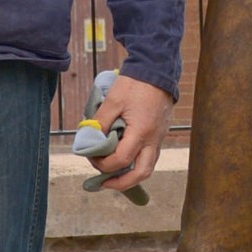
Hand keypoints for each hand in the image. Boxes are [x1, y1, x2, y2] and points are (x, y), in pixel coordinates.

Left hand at [91, 73, 172, 192]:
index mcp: (141, 132)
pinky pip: (150, 155)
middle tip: (104, 183)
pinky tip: (124, 157)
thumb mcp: (113, 101)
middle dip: (121, 183)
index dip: (103, 164)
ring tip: (112, 174)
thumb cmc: (135, 83)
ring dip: (130, 174)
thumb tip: (90, 140)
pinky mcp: (160, 132)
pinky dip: (136, 162)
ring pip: (148, 166)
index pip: (121, 160)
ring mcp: (159, 137)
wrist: (157, 69)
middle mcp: (154, 139)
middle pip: (141, 173)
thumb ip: (100, 122)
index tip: (91, 158)